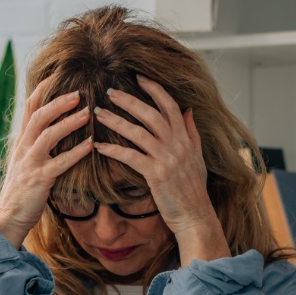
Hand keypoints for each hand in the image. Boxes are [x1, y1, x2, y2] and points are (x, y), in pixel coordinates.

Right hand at [0, 79, 92, 248]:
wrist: (9, 217)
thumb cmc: (23, 190)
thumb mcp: (26, 161)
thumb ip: (36, 143)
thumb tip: (52, 126)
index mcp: (21, 141)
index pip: (29, 108)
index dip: (42, 90)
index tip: (58, 75)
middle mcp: (23, 148)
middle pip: (39, 116)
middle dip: (59, 102)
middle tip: (79, 93)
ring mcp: (30, 163)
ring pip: (48, 135)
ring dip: (69, 122)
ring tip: (88, 113)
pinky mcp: (39, 179)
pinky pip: (59, 162)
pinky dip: (76, 152)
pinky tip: (91, 145)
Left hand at [93, 75, 229, 262]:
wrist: (195, 216)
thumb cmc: (193, 190)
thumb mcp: (197, 158)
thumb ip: (191, 133)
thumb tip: (188, 111)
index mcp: (185, 139)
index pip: (171, 105)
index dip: (154, 89)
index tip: (139, 77)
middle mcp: (177, 145)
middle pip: (151, 114)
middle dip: (129, 100)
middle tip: (110, 91)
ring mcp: (167, 159)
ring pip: (138, 132)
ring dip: (116, 120)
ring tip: (98, 112)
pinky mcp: (155, 175)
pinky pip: (130, 157)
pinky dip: (113, 149)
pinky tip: (99, 146)